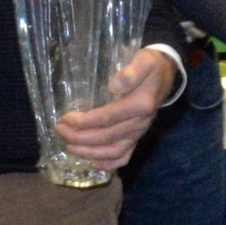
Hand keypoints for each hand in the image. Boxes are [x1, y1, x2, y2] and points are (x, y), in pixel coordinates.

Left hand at [56, 47, 174, 171]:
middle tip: (60, 130)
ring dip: (89, 153)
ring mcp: (139, 133)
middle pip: (107, 137)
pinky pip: (124, 157)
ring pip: (114, 151)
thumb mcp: (145, 60)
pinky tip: (92, 163)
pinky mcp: (137, 137)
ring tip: (69, 147)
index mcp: (141, 105)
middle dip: (80, 137)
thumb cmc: (151, 66)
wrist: (165, 74)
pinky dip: (108, 164)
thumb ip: (131, 72)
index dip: (85, 121)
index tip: (65, 118)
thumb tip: (113, 85)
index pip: (108, 118)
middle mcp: (140, 123)